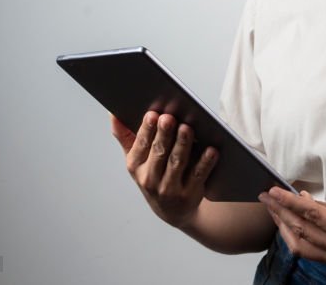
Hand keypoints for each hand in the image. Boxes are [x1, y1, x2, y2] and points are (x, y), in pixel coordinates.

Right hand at [110, 111, 217, 228]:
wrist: (173, 211)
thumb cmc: (154, 176)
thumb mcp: (137, 160)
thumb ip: (126, 136)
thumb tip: (114, 113)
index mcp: (136, 166)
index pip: (141, 145)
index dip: (146, 130)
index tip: (152, 114)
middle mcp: (150, 178)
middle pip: (159, 152)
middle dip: (164, 134)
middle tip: (169, 118)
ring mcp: (170, 188)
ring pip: (177, 163)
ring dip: (182, 145)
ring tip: (187, 128)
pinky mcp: (189, 194)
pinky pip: (198, 176)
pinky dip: (205, 163)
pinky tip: (211, 150)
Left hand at [258, 187, 325, 268]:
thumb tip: (307, 201)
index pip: (311, 214)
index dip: (290, 202)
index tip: (275, 192)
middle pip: (301, 231)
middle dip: (280, 213)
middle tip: (267, 198)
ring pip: (300, 247)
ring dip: (284, 228)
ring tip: (274, 211)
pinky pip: (310, 254)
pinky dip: (298, 239)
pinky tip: (292, 226)